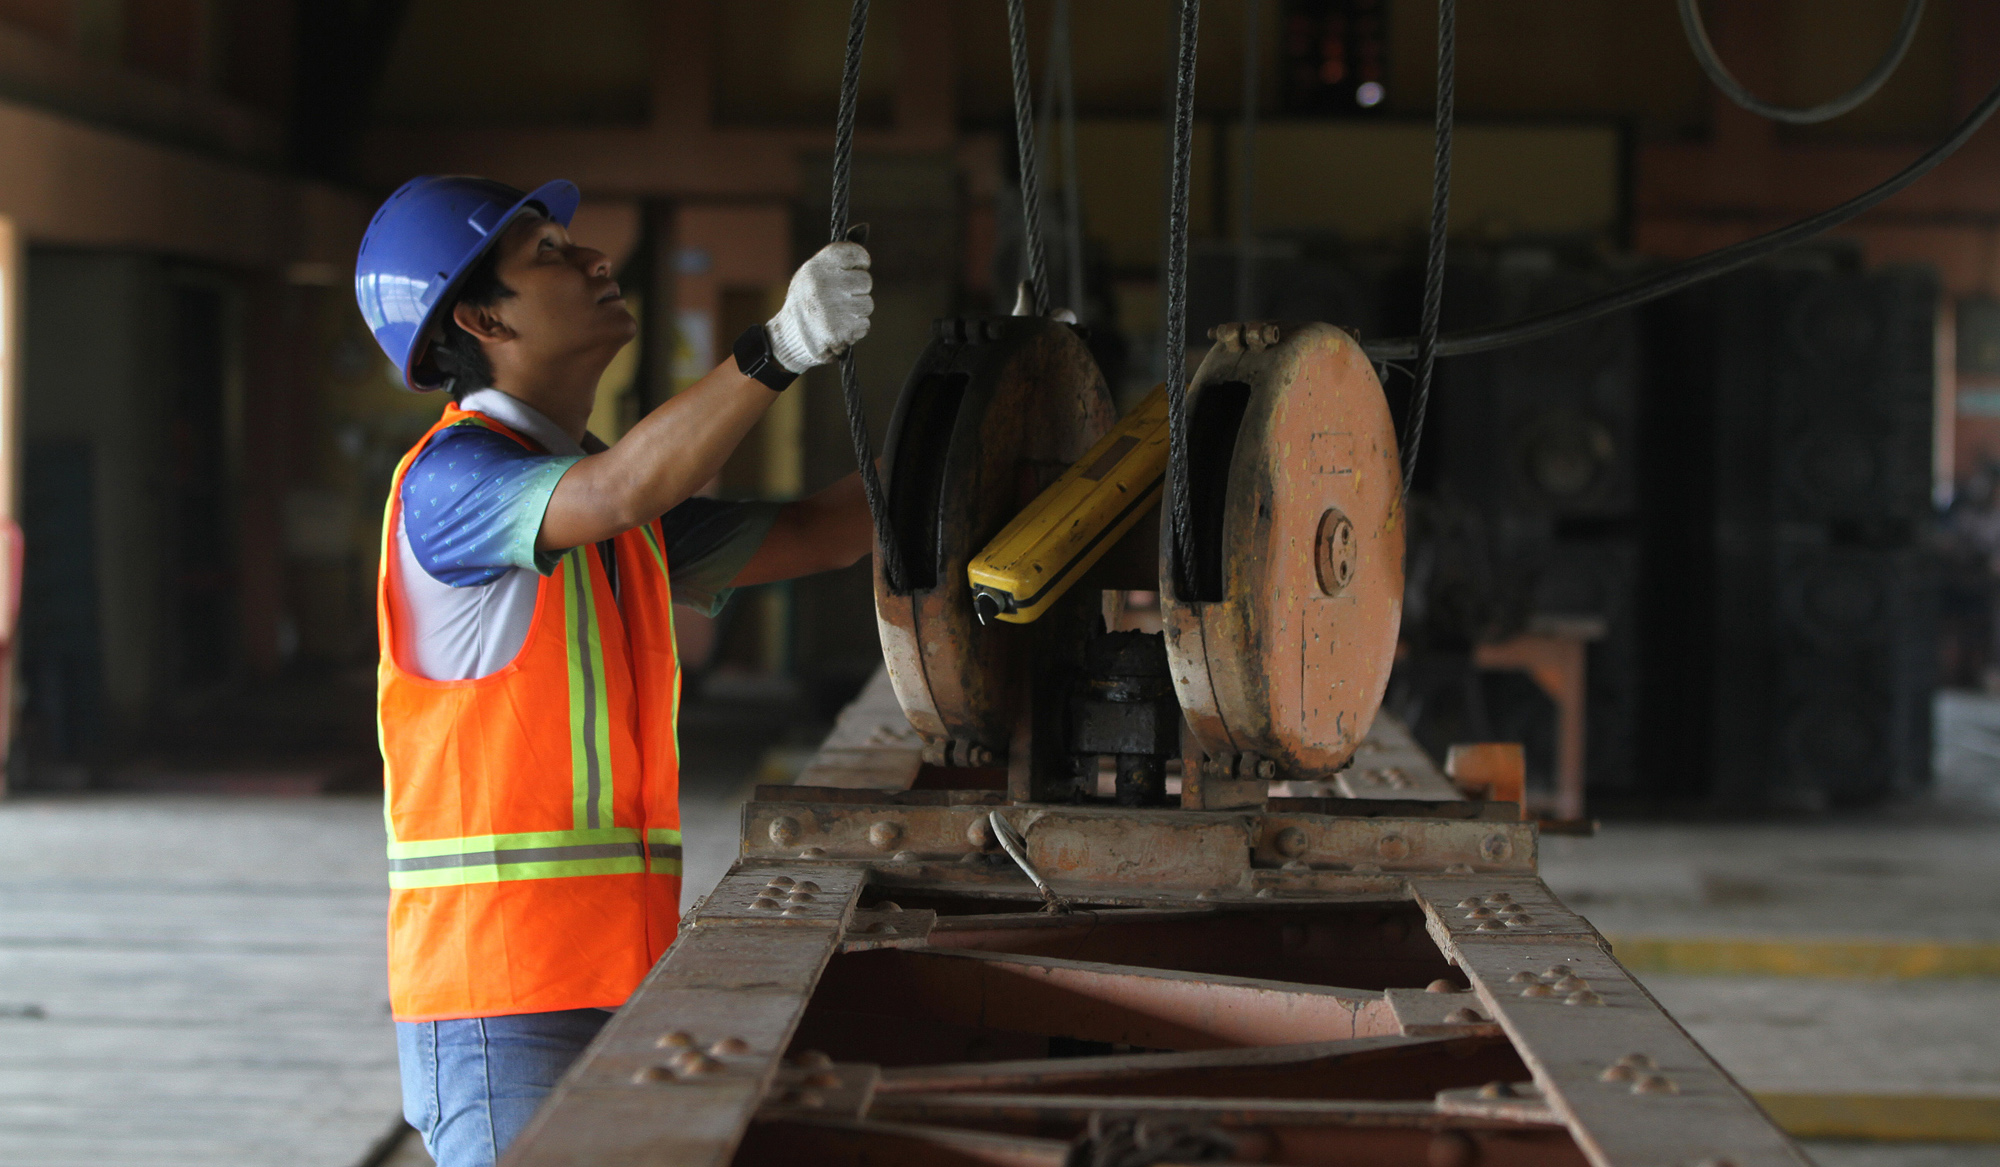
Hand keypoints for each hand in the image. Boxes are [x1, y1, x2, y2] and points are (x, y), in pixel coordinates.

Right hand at [766, 241, 872, 373]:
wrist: (788, 336)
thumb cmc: (806, 299)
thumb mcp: (814, 271)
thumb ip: (840, 255)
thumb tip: (865, 226)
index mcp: (818, 265)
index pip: (856, 253)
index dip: (860, 262)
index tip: (855, 268)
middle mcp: (824, 284)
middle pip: (865, 281)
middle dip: (857, 291)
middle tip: (840, 298)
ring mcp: (832, 308)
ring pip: (867, 304)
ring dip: (857, 312)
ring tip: (837, 314)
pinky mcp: (839, 331)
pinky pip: (864, 325)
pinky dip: (856, 329)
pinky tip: (839, 328)